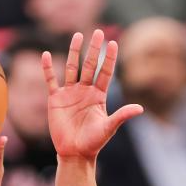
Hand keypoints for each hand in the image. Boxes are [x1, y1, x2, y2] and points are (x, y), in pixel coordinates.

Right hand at [44, 28, 142, 161]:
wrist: (75, 153)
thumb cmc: (93, 142)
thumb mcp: (109, 127)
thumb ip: (122, 115)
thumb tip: (140, 108)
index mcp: (98, 96)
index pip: (105, 73)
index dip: (109, 59)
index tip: (113, 43)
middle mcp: (84, 91)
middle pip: (89, 65)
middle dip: (93, 49)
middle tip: (98, 32)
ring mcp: (70, 93)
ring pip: (71, 68)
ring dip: (74, 52)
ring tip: (78, 35)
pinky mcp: (55, 99)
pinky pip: (51, 80)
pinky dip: (48, 69)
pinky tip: (46, 55)